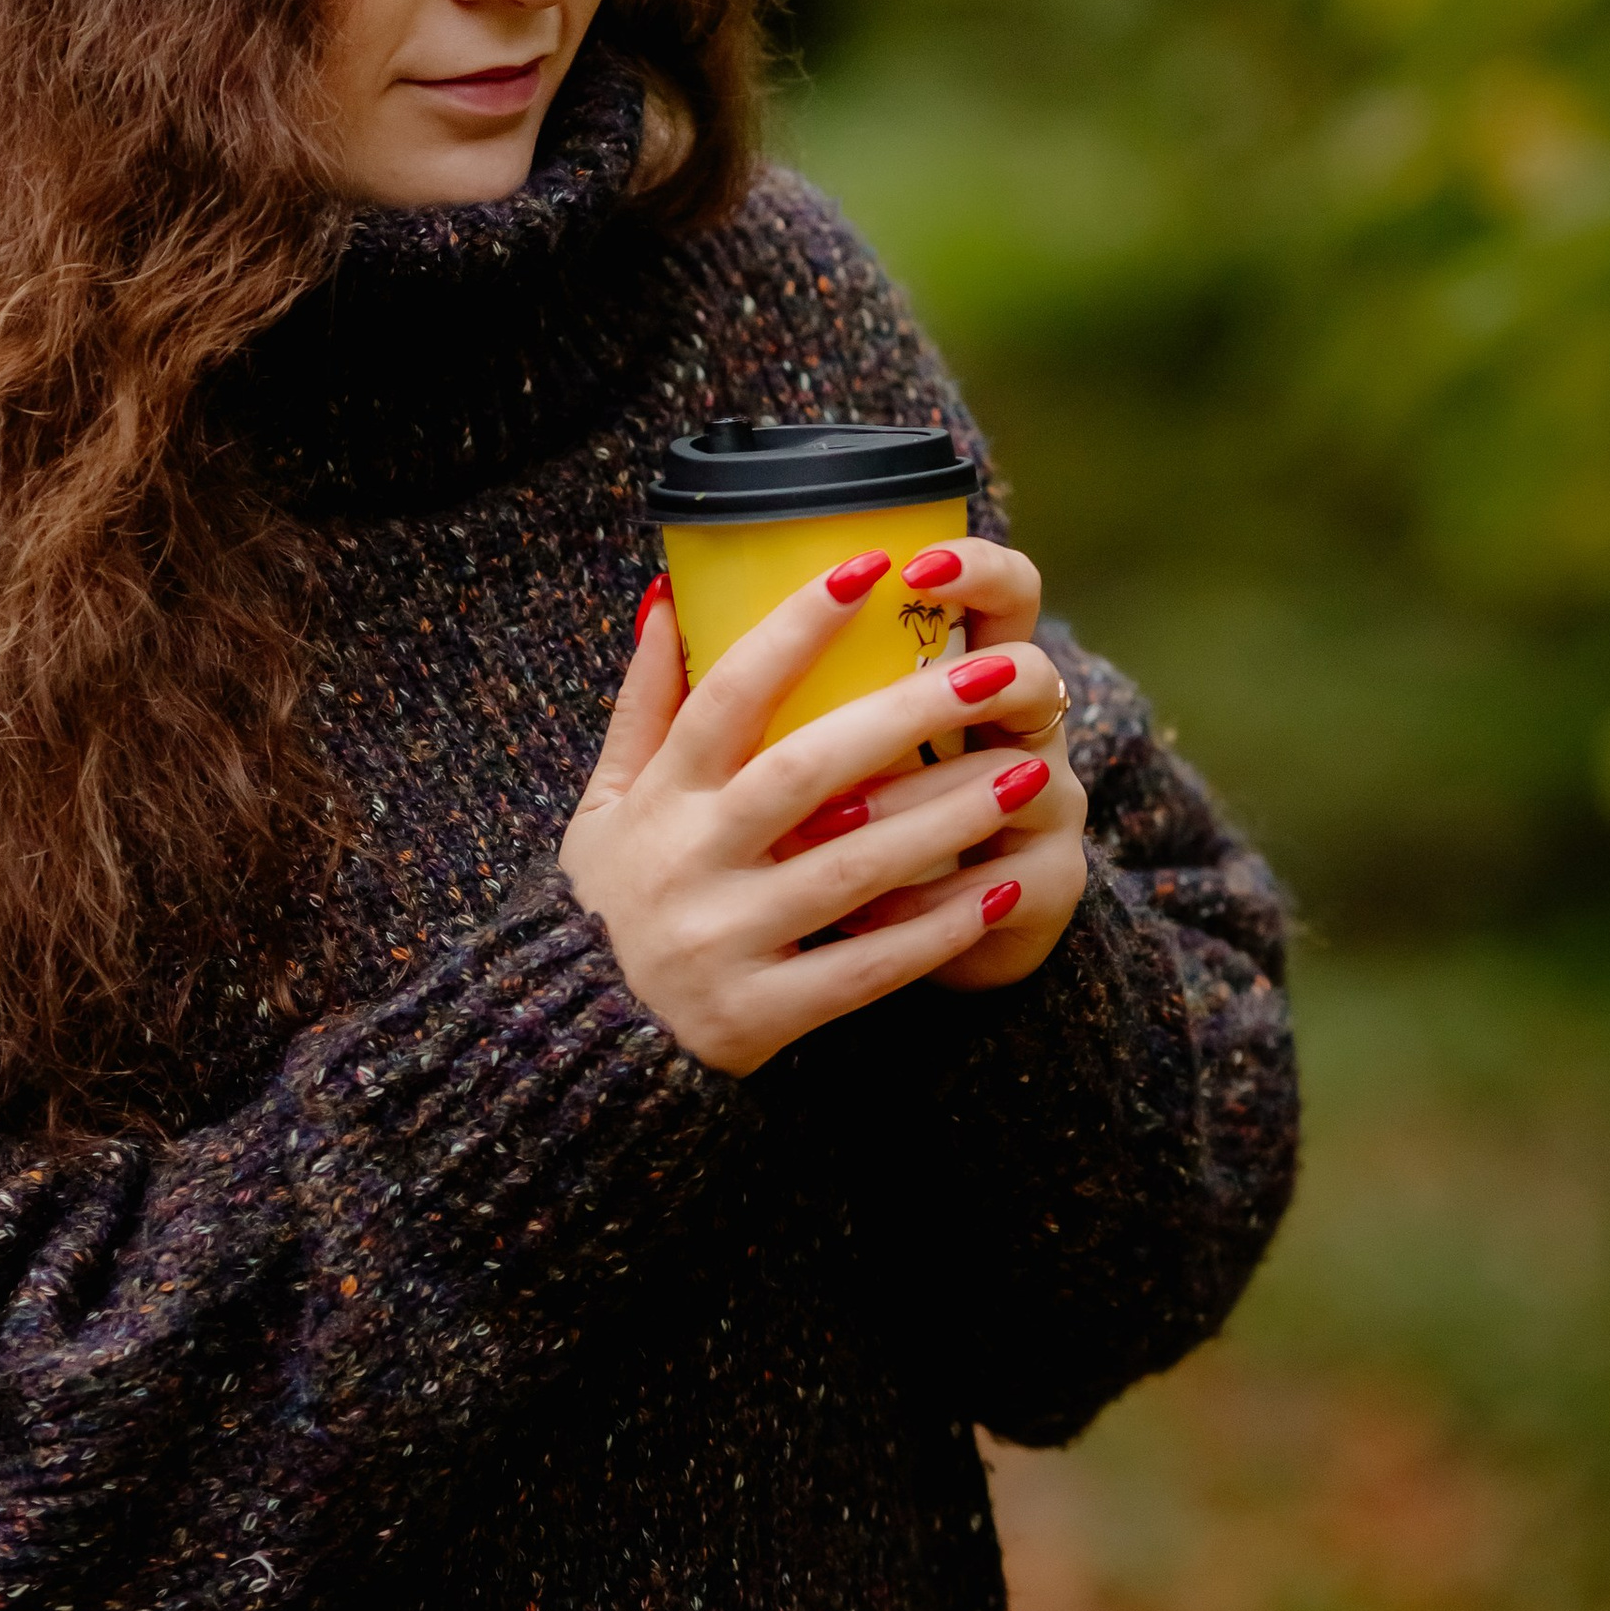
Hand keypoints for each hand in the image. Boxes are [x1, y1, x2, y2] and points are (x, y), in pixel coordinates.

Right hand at [558, 540, 1088, 1075]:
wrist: (583, 1043)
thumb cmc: (610, 900)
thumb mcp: (606, 801)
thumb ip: (645, 704)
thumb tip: (670, 593)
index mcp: (660, 798)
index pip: (728, 693)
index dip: (794, 628)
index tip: (867, 567)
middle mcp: (688, 860)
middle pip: (806, 770)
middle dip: (903, 715)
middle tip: (994, 674)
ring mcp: (720, 940)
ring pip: (852, 869)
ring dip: (946, 819)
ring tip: (1026, 778)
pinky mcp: (754, 1015)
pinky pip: (862, 968)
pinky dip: (933, 931)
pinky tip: (999, 892)